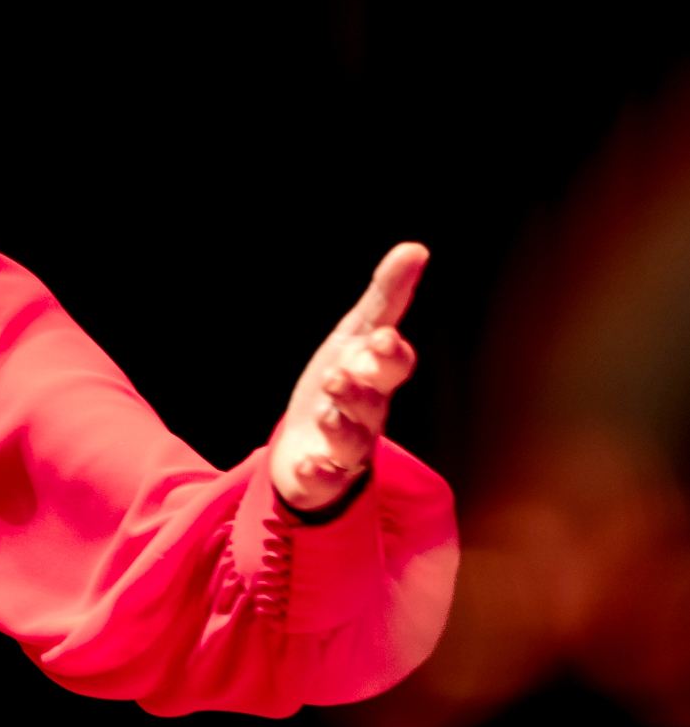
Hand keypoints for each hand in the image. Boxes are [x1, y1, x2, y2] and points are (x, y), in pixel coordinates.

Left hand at [271, 242, 426, 511]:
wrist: (312, 442)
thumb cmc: (343, 383)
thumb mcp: (358, 335)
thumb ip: (387, 297)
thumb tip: (415, 249)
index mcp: (376, 377)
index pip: (392, 365)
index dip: (389, 354)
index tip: (382, 339)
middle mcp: (365, 414)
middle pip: (372, 403)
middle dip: (362, 389)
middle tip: (342, 374)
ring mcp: (343, 447)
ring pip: (350, 440)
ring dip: (341, 426)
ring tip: (328, 409)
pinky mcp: (319, 474)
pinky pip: (322, 477)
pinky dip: (318, 471)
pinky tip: (311, 464)